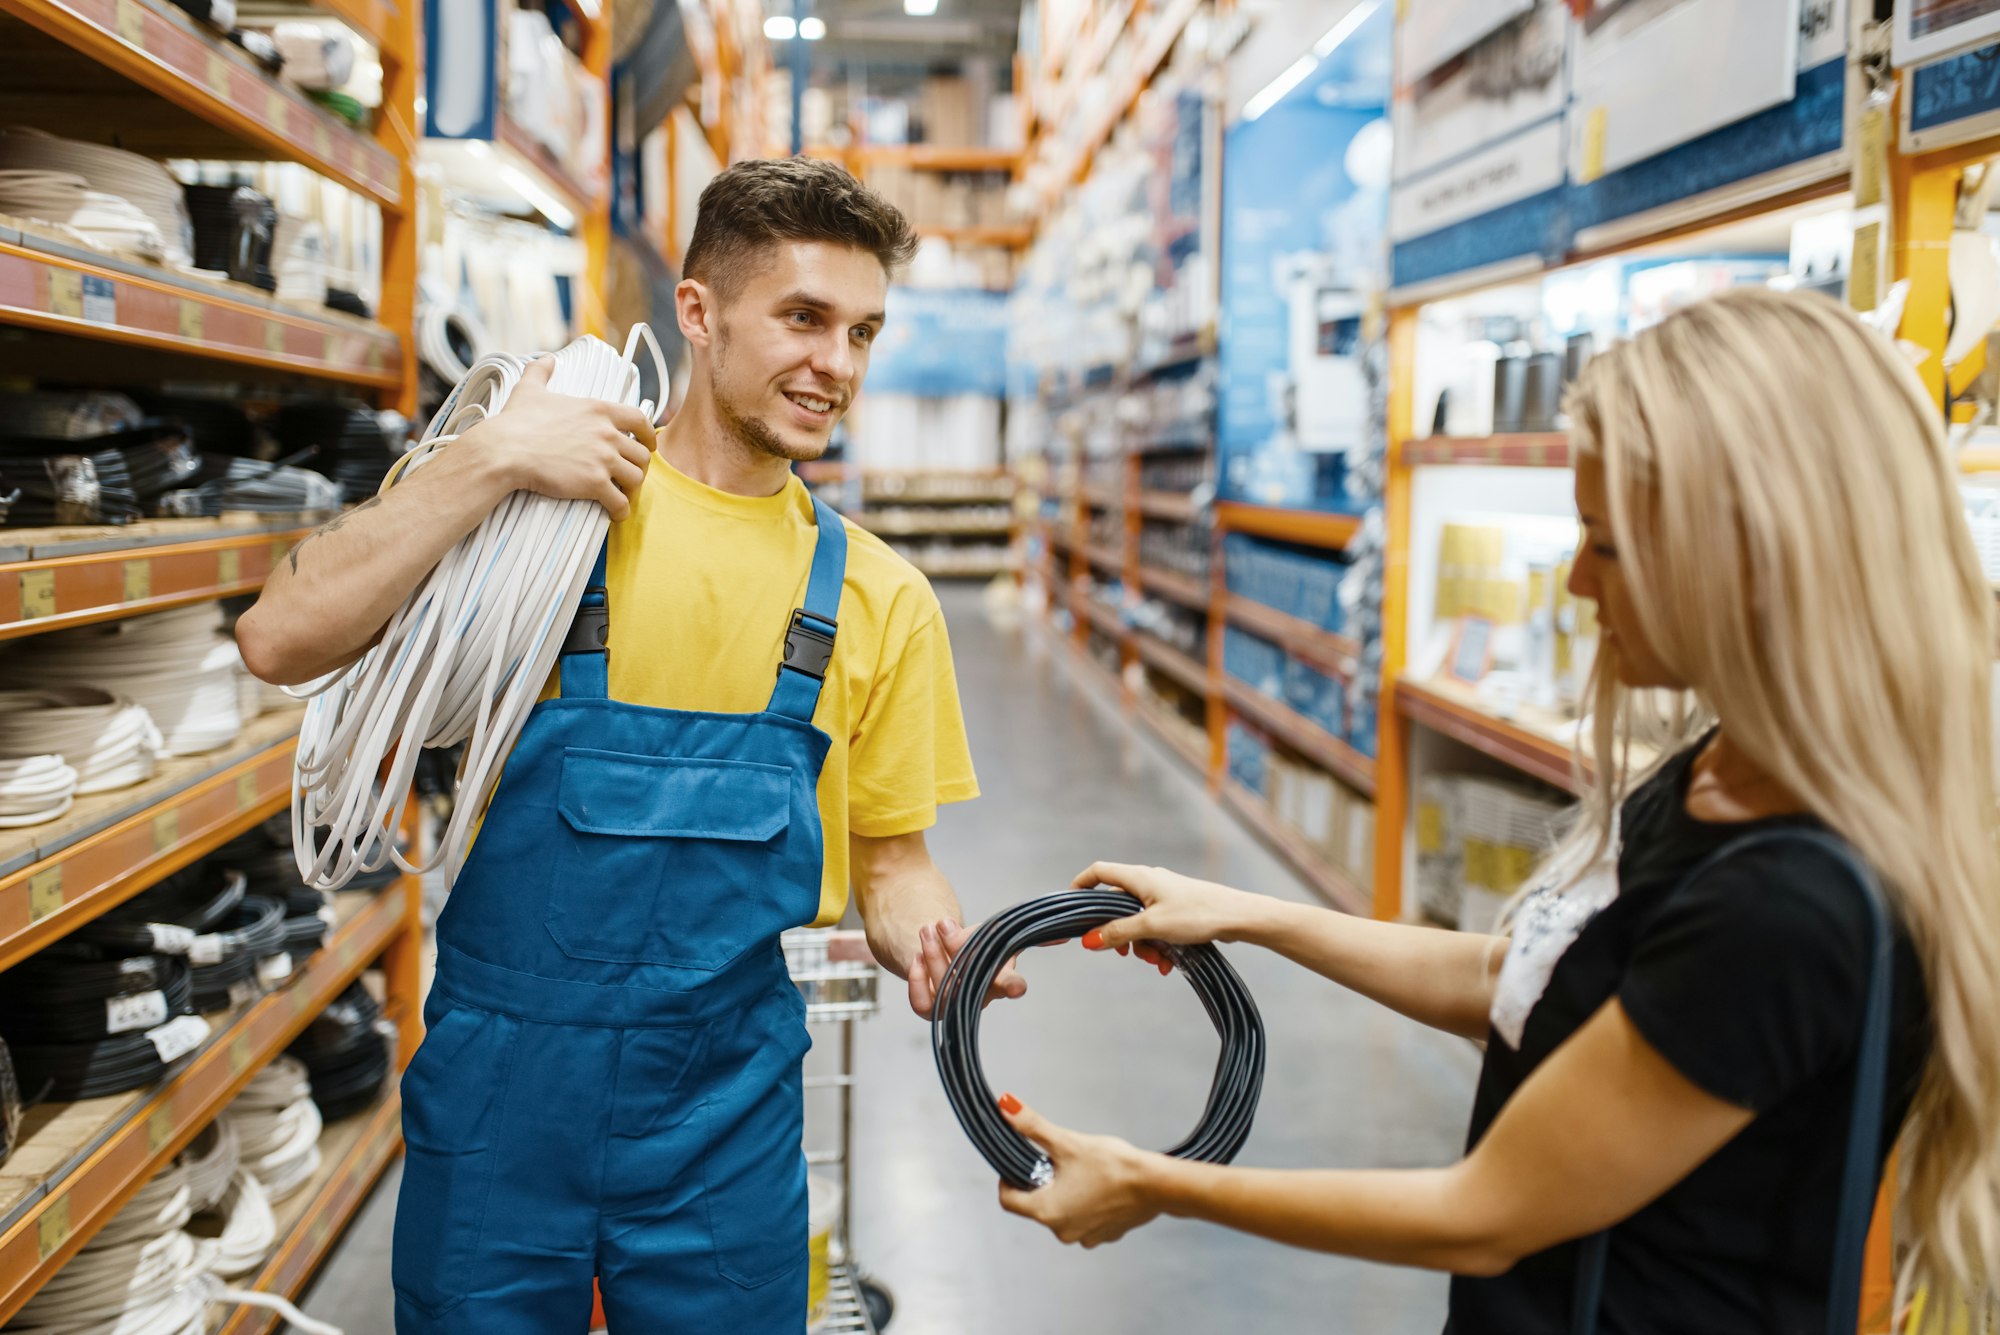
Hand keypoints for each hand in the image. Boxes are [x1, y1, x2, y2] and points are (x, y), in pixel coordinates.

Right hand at [458, 356, 657, 518]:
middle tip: (628, 474)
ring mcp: (603, 459)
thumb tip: (546, 358)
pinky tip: (615, 513)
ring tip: (621, 494)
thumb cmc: (516, 422)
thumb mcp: (530, 389)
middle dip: (638, 466)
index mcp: (599, 409)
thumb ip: (541, 372)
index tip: (648, 444)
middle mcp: (607, 433)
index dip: (648, 434)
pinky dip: (621, 510)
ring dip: (631, 488)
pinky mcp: (595, 483)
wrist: (505, 451)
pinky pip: (621, 502)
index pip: (640, 419)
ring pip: (637, 478)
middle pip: (642, 454)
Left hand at [907, 919, 1026, 1019]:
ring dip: (932, 957)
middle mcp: (981, 994)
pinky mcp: (935, 1009)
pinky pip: (923, 1005)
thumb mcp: (996, 932)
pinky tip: (917, 959)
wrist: (950, 952)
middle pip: (968, 981)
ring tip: (927, 931)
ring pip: (944, 991)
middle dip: (952, 950)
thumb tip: (1064, 936)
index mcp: (1001, 975)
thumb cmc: (978, 943)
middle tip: (940, 924)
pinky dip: (916, 982)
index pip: (1009, 982)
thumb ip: (1018, 931)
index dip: (1014, 985)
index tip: (1018, 988)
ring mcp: (958, 1004)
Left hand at [996, 1095, 1162, 1246]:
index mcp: (1047, 1212)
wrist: (1156, 1184)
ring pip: (1061, 1212)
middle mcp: (1063, 1231)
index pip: (1008, 1201)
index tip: (1019, 1163)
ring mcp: (1085, 1236)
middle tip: (1059, 1162)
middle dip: (1042, 1182)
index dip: (1008, 1179)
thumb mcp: (1067, 1142)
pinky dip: (1086, 1203)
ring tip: (1082, 1172)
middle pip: (1036, 1205)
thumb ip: (1033, 1126)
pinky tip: (1100, 1185)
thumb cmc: (1113, 1166)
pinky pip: (1084, 1218)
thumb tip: (1006, 1106)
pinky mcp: (1105, 1235)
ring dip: (1065, 1193)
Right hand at [1072, 862, 1262, 974]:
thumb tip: (1088, 940)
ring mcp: (1163, 896)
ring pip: (1137, 921)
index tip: (1072, 906)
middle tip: (1124, 954)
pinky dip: (1157, 945)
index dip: (1081, 885)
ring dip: (1141, 945)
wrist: (1238, 917)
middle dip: (1118, 933)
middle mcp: (1149, 882)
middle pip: (1117, 906)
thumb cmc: (1197, 913)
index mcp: (1139, 877)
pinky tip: (1168, 964)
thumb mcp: (1152, 926)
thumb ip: (1119, 933)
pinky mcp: (1177, 909)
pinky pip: (1156, 927)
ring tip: (1158, 962)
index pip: (1099, 872)